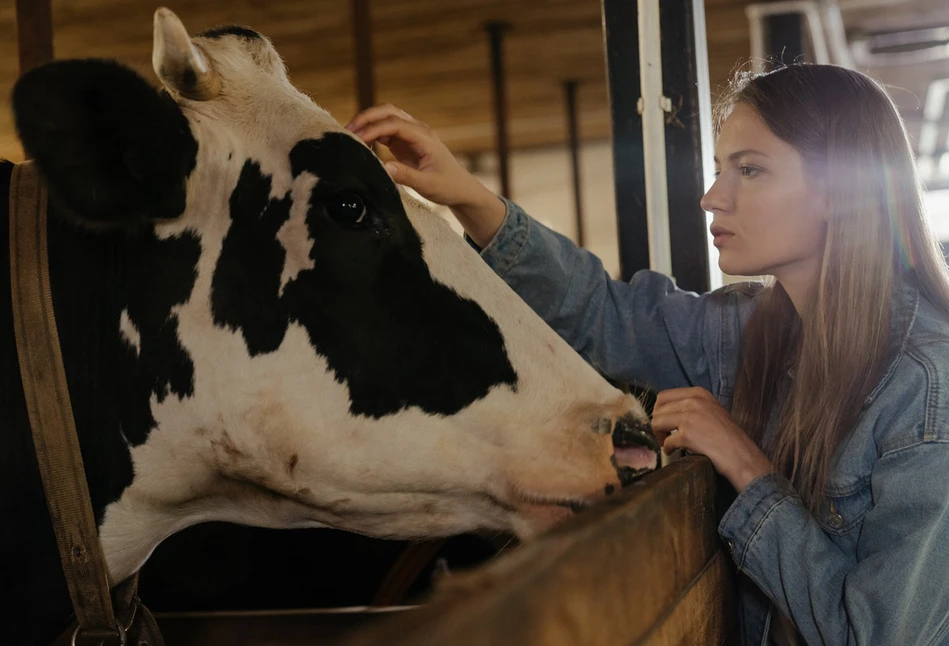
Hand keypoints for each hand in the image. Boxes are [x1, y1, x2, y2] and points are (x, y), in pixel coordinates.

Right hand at [346, 104, 505, 246]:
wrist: (460, 189)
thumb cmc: (448, 186)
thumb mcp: (428, 185)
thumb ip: (407, 176)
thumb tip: (383, 169)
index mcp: (424, 137)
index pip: (394, 123)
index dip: (374, 128)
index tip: (356, 138)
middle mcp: (417, 130)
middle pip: (388, 111)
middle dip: (366, 117)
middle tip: (346, 131)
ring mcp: (411, 134)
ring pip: (385, 117)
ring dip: (367, 122)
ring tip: (349, 136)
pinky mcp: (405, 142)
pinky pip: (385, 130)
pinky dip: (371, 133)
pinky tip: (360, 143)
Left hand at [651, 387, 774, 491]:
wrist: (742, 456)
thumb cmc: (729, 437)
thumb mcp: (712, 411)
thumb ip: (692, 407)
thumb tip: (668, 412)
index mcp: (699, 393)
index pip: (664, 396)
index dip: (659, 411)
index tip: (663, 422)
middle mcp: (693, 401)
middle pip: (658, 410)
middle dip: (658, 424)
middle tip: (664, 436)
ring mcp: (690, 417)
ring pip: (657, 423)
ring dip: (660, 436)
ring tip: (669, 444)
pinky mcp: (687, 434)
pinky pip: (666, 441)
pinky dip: (668, 448)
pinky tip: (675, 452)